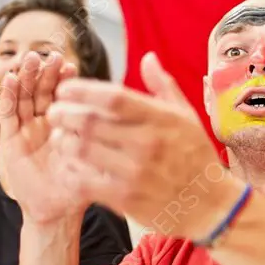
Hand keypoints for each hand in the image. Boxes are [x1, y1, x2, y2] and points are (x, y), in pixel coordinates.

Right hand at [0, 51, 88, 223]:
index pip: (65, 94)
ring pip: (25, 97)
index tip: (70, 65)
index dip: (66, 79)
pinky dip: (7, 97)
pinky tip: (8, 81)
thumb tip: (126, 123)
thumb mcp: (96, 160)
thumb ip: (104, 142)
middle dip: (44, 72)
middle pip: (43, 90)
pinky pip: (8, 114)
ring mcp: (28, 128)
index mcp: (68, 121)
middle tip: (47, 57)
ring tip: (28, 62)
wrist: (56, 211)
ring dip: (25, 78)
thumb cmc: (81, 186)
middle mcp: (47, 121)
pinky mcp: (11, 139)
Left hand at [48, 52, 242, 238]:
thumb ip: (163, 86)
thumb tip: (148, 57)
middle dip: (63, 114)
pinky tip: (68, 164)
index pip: (113, 97)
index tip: (65, 89)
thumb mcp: (186, 116)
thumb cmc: (196, 156)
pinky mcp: (126, 200)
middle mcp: (147, 144)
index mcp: (161, 119)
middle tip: (53, 112)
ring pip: (82, 151)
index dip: (82, 90)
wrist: (211, 206)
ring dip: (63, 141)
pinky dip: (71, 170)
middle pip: (90, 122)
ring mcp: (135, 173)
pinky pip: (85, 181)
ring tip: (58, 137)